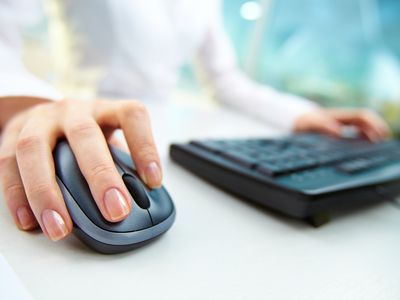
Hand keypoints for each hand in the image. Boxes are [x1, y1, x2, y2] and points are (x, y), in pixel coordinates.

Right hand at [0, 99, 161, 240]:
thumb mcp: (109, 139)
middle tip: (115, 211)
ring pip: (36, 150)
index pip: (131, 116)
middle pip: (84, 135)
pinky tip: (30, 221)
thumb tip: (140, 199)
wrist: (46, 116)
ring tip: (61, 228)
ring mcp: (40, 120)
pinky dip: (17, 196)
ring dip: (47, 193)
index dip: (145, 146)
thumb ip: (122, 163)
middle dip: (101, 176)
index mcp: (105, 109)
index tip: (154, 181)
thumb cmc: (87, 134)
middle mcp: (73, 110)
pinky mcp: (11, 135)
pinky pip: (7, 165)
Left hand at [294, 108, 388, 140]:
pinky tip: (365, 145)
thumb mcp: (312, 124)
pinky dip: (364, 137)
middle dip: (377, 129)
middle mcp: (344, 118)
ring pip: (364, 126)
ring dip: (372, 134)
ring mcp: (343, 124)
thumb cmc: (305, 122)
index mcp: (340, 116)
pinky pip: (357, 132)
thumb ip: (324, 127)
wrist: (297, 121)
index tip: (379, 135)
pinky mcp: (340, 130)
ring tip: (378, 145)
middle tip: (383, 142)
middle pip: (367, 121)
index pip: (363, 116)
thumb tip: (339, 133)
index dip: (373, 124)